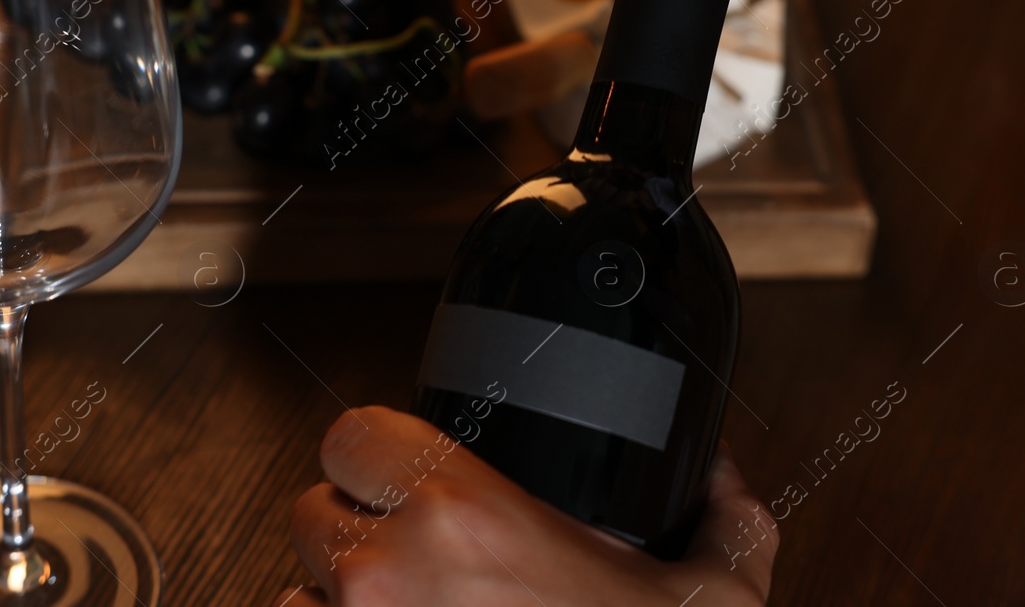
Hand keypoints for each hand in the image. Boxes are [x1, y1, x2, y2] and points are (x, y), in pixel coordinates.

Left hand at [280, 406, 776, 605]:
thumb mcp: (717, 600)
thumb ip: (725, 521)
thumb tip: (722, 476)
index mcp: (470, 519)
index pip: (355, 435)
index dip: (376, 449)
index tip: (403, 469)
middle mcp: (395, 577)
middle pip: (314, 511)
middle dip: (357, 526)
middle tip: (412, 553)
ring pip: (298, 592)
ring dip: (335, 600)